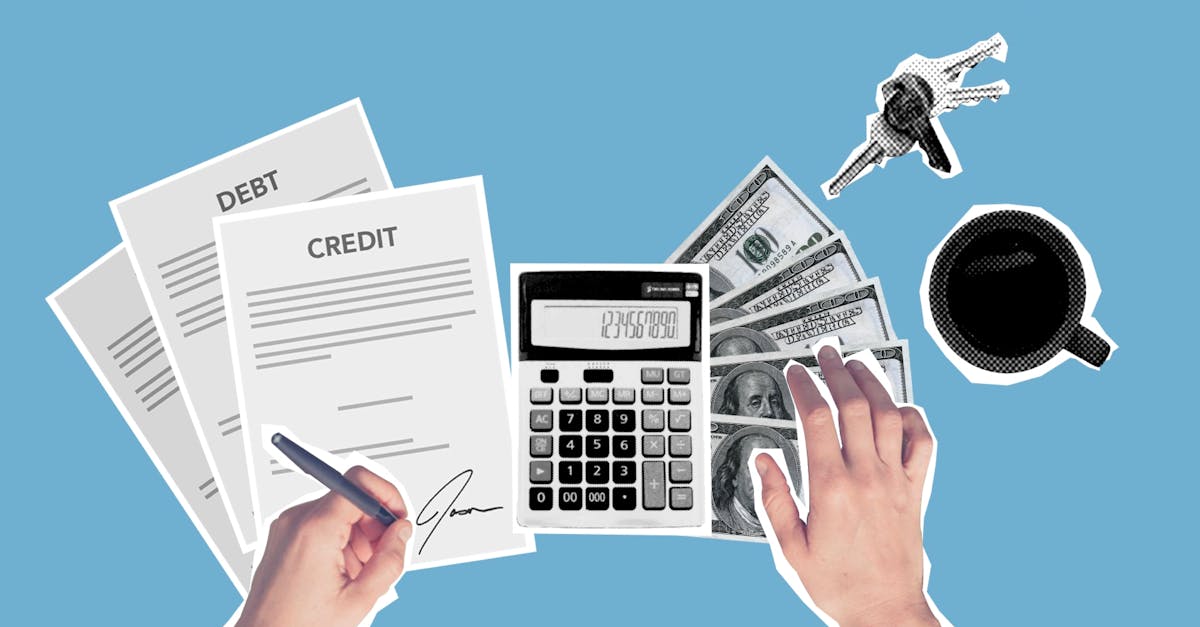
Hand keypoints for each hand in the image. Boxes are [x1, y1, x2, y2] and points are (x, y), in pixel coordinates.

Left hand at [237, 466, 412, 626]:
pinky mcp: (284, 535)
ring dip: (359, 536)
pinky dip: (340, 541)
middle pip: (351, 497)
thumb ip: (390, 561)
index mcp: (315, 529)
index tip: (398, 517)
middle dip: (375, 523)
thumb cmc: (298, 626)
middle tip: (382, 555)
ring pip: (339, 511)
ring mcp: (287, 526)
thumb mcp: (358, 599)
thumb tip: (402, 531)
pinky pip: (322, 523)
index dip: (387, 495)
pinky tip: (341, 572)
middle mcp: (297, 519)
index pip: (359, 481)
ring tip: (358, 573)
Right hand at [756, 346, 937, 626]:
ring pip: (888, 414)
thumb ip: (774, 500)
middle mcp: (866, 477)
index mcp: (830, 488)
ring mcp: (895, 480)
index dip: (804, 387)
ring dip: (873, 382)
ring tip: (857, 363)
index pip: (816, 419)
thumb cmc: (838, 586)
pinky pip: (922, 442)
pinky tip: (898, 406)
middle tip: (825, 353)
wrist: (885, 611)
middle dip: (837, 370)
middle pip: (854, 404)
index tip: (795, 373)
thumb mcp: (789, 549)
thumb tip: (762, 460)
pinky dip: (913, 417)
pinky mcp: (915, 490)